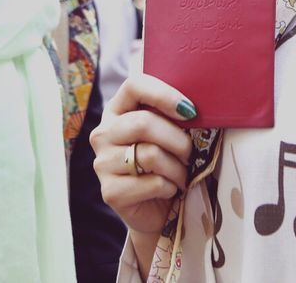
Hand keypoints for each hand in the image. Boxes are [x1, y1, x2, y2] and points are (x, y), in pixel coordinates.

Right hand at [90, 75, 196, 238]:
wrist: (159, 209)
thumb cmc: (168, 162)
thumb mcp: (170, 132)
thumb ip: (175, 116)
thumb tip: (193, 109)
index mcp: (117, 111)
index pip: (133, 86)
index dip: (163, 94)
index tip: (189, 111)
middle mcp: (103, 134)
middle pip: (143, 123)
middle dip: (178, 140)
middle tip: (190, 154)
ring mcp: (102, 163)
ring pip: (150, 154)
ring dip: (177, 167)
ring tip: (181, 175)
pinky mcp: (110, 192)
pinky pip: (153, 183)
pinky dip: (171, 187)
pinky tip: (169, 190)